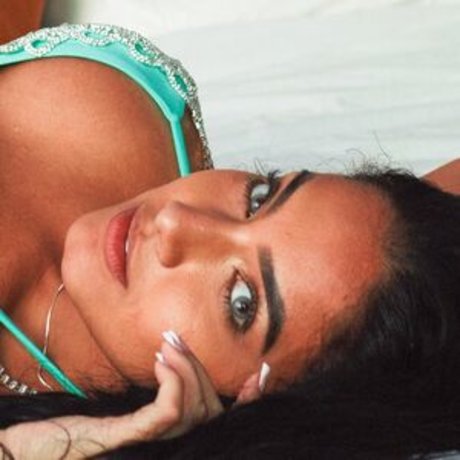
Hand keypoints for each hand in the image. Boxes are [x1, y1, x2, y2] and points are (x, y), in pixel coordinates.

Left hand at [0, 331, 269, 458]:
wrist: (34, 449)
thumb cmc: (74, 430)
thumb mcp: (120, 406)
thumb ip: (154, 395)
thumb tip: (172, 361)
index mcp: (170, 436)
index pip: (217, 416)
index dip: (248, 399)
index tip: (261, 371)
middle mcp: (171, 444)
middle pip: (210, 410)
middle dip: (203, 369)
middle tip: (178, 338)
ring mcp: (155, 445)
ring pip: (195, 410)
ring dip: (188, 369)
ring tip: (169, 342)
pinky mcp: (135, 440)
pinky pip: (168, 413)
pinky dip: (173, 383)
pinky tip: (162, 360)